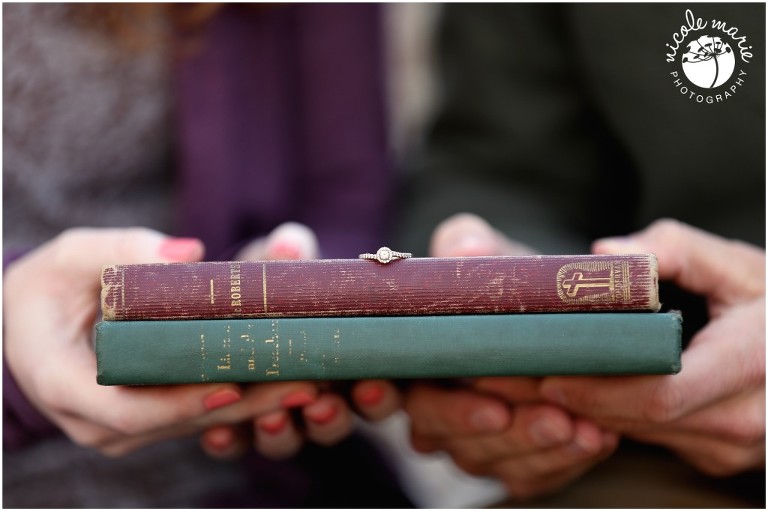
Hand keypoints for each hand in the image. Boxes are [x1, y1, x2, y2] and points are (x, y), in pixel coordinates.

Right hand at [3, 227, 318, 456]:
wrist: (28, 323)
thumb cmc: (47, 287)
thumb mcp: (71, 256)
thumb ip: (121, 248)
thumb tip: (189, 252)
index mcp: (64, 385)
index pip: (130, 410)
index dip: (185, 401)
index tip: (236, 385)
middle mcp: (95, 421)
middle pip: (177, 421)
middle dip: (243, 405)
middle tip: (305, 382)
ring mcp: (121, 428)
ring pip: (193, 423)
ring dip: (252, 406)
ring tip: (310, 382)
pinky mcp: (146, 420)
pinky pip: (194, 415)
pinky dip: (238, 399)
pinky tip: (283, 381)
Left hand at [203, 223, 400, 459]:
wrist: (227, 299)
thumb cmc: (274, 280)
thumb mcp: (285, 262)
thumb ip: (292, 253)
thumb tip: (288, 243)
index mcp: (347, 365)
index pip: (376, 391)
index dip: (379, 394)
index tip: (368, 383)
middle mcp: (317, 400)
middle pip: (335, 424)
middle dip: (331, 418)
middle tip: (321, 405)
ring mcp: (275, 417)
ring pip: (286, 439)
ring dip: (281, 433)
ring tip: (269, 417)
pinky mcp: (230, 427)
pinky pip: (231, 444)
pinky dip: (225, 440)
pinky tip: (214, 433)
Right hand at [402, 213, 618, 498]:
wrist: (561, 318)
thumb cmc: (509, 285)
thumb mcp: (489, 254)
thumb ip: (466, 244)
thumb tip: (462, 250)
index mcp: (412, 359)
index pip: (378, 384)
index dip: (375, 393)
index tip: (386, 388)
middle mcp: (432, 408)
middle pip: (429, 428)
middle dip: (465, 421)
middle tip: (502, 411)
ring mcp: (472, 442)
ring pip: (483, 457)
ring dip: (527, 444)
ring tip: (572, 425)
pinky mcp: (516, 464)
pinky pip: (531, 474)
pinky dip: (564, 459)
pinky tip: (595, 437)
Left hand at [540, 219, 765, 475]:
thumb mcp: (734, 264)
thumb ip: (673, 250)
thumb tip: (607, 253)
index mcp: (750, 362)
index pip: (658, 393)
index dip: (596, 386)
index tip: (548, 370)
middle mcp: (746, 415)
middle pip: (640, 418)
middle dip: (578, 399)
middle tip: (522, 377)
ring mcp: (735, 444)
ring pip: (641, 432)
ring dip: (590, 411)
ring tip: (539, 381)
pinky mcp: (720, 454)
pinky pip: (654, 437)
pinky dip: (616, 415)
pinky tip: (584, 391)